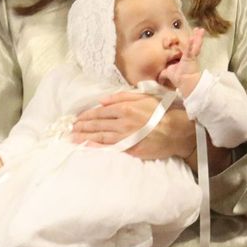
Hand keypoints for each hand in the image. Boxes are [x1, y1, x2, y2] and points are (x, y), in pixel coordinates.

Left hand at [72, 93, 192, 158]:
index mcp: (125, 108)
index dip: (86, 116)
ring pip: (100, 136)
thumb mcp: (142, 97)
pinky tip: (86, 146)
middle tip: (70, 128)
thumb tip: (102, 100)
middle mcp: (122, 122)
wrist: (176, 131)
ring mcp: (125, 137)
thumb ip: (121, 97)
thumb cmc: (161, 112)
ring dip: (84, 136)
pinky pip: (109, 148)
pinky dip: (96, 147)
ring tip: (72, 137)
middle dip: (82, 126)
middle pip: (97, 124)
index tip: (76, 118)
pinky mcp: (130, 149)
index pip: (100, 112)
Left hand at [158, 28, 205, 95]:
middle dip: (195, 36)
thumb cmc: (179, 78)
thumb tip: (159, 77)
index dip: (182, 42)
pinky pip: (190, 50)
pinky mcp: (190, 58)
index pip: (182, 47)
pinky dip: (191, 44)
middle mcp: (188, 55)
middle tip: (198, 30)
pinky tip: (192, 38)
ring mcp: (190, 56)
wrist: (185, 83)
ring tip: (200, 30)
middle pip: (191, 44)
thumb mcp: (169, 73)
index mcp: (183, 57)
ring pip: (194, 45)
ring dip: (197, 37)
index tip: (183, 38)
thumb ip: (164, 73)